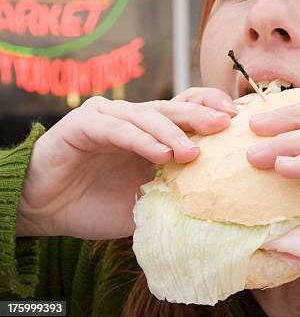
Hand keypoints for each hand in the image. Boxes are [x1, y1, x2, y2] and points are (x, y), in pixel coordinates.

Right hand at [18, 88, 237, 239]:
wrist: (48, 210)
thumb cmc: (100, 204)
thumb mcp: (148, 200)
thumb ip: (176, 193)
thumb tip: (222, 201)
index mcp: (153, 132)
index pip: (187, 107)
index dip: (211, 106)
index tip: (235, 120)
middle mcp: (135, 119)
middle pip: (174, 107)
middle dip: (201, 115)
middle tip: (225, 126)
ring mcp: (109, 117)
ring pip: (148, 115)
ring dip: (171, 132)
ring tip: (192, 152)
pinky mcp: (84, 123)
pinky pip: (118, 128)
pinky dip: (141, 139)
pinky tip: (160, 153)